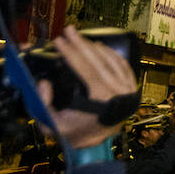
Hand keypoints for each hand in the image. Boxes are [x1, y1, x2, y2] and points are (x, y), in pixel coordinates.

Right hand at [39, 26, 140, 148]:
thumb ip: (42, 104)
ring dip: (94, 46)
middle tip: (68, 31)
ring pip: (112, 61)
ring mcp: (128, 89)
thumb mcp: (52, 125)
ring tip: (79, 37)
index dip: (73, 54)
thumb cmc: (73, 133)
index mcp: (103, 101)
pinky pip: (122, 65)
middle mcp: (119, 93)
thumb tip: (44, 83)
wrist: (95, 142)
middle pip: (100, 62)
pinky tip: (98, 46)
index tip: (59, 41)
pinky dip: (110, 54)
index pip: (88, 70)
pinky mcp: (131, 87)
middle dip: (82, 44)